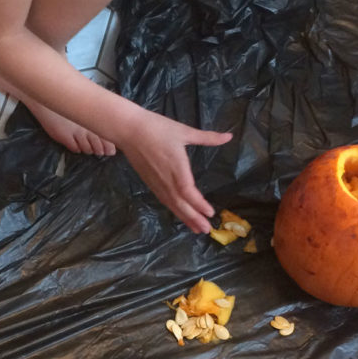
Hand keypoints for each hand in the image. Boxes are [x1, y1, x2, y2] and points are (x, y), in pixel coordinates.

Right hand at [118, 110, 231, 232]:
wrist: (128, 130)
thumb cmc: (157, 128)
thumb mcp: (184, 131)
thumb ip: (207, 137)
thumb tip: (229, 136)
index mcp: (176, 167)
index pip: (188, 191)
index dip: (199, 204)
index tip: (210, 212)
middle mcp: (166, 179)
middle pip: (181, 203)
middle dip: (194, 217)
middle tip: (206, 230)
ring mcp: (157, 182)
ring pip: (172, 204)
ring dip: (185, 217)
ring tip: (196, 228)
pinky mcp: (150, 182)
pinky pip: (164, 200)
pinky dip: (174, 209)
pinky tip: (180, 214)